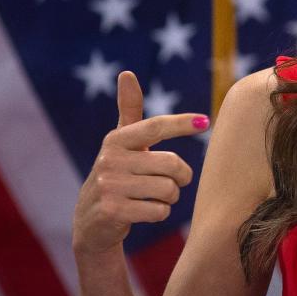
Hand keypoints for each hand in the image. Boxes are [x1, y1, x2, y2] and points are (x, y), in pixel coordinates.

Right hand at [72, 71, 209, 257]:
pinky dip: (160, 213)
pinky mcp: (112, 211)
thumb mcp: (121, 144)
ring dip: (170, 197)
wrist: (91, 223)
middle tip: (175, 181)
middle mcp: (110, 160)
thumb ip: (129, 111)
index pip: (155, 126)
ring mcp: (109, 186)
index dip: (181, 123)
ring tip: (156, 198)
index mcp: (116, 140)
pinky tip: (145, 212)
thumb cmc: (117, 175)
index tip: (205, 121)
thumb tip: (126, 73)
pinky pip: (158, 211)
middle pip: (171, 163)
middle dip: (181, 176)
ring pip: (167, 189)